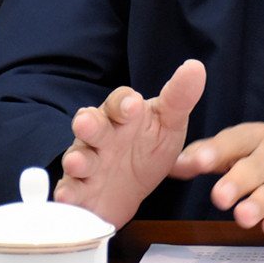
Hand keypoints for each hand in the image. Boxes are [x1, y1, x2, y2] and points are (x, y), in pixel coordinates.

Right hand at [55, 59, 205, 228]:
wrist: (129, 189)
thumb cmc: (147, 148)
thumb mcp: (169, 123)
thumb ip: (180, 97)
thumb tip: (195, 66)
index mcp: (123, 116)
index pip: (120, 102)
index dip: (124, 102)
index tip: (134, 104)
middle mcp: (100, 136)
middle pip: (92, 125)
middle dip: (89, 124)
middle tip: (86, 122)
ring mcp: (88, 163)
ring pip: (78, 157)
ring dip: (76, 160)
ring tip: (76, 163)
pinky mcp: (80, 191)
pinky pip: (71, 191)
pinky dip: (67, 194)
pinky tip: (67, 196)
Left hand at [170, 123, 263, 237]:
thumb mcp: (249, 146)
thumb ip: (210, 154)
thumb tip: (174, 164)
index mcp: (259, 139)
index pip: (236, 141)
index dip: (215, 151)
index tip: (197, 162)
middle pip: (255, 169)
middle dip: (237, 182)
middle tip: (220, 196)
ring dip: (258, 205)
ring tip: (243, 215)